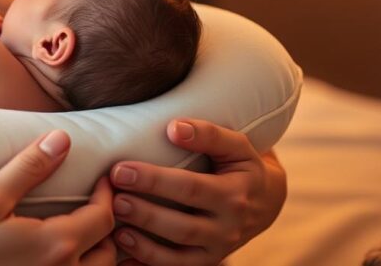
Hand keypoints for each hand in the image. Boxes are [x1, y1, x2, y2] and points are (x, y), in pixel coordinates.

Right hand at [0, 130, 116, 265]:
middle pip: (109, 248)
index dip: (108, 194)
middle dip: (108, 222)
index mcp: (57, 245)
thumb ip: (27, 168)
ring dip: (99, 249)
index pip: (104, 217)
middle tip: (96, 201)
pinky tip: (67, 256)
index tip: (103, 179)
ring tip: (86, 229)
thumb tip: (61, 140)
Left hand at [109, 119, 286, 265]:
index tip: (120, 170)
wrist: (267, 202)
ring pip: (179, 254)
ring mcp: (218, 248)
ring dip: (144, 244)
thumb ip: (209, 134)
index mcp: (234, 194)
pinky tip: (124, 257)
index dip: (153, 181)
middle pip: (182, 225)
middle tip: (113, 199)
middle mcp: (228, 227)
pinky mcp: (208, 261)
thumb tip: (174, 128)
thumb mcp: (238, 146)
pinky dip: (150, 264)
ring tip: (115, 229)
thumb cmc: (243, 166)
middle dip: (144, 214)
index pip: (189, 188)